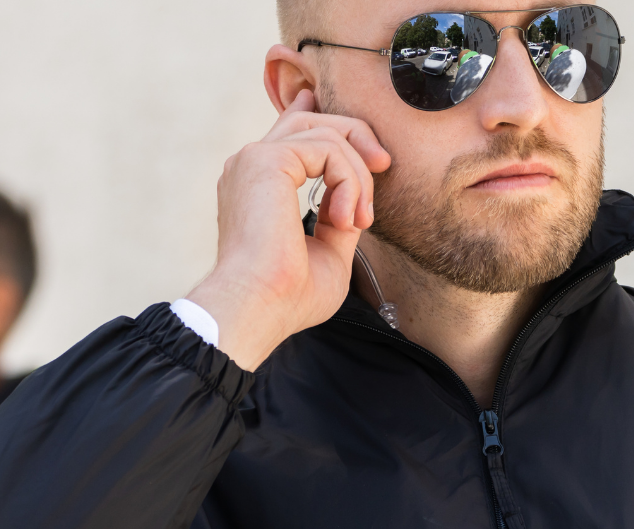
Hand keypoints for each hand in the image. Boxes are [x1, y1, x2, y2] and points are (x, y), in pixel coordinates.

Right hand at [185, 88, 390, 369]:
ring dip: (357, 175)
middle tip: (383, 165)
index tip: (351, 128)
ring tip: (359, 218)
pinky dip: (349, 180)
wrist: (259, 308)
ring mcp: (255, 159)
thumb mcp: (327, 252)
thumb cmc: (286, 296)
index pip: (287, 133)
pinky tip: (345, 217)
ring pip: (327, 134)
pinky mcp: (267, 159)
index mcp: (255, 185)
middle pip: (313, 122)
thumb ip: (338, 218)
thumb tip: (356, 199)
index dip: (312, 114)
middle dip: (357, 140)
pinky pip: (328, 148)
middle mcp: (250, 166)